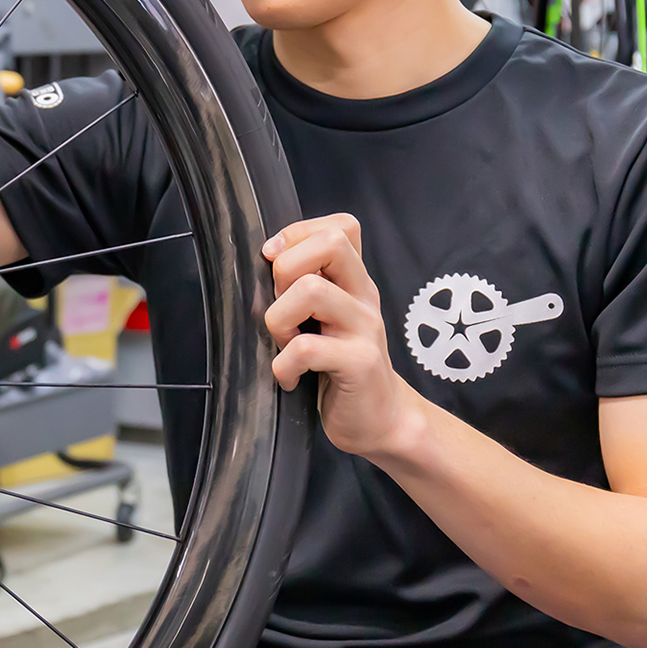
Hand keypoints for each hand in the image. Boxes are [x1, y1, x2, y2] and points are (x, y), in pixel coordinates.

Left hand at [263, 212, 423, 459]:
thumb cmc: (341, 366)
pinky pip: (306, 348)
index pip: (340, 227)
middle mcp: (364, 297)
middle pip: (330, 245)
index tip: (274, 263)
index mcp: (355, 281)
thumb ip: (307, 287)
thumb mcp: (328, 318)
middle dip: (285, 270)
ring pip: (311, 291)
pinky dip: (284, 365)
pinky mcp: (360, 364)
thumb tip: (264, 261)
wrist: (382, 419)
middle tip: (282, 309)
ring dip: (279, 319)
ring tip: (283, 345)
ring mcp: (365, 328)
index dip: (298, 234)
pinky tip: (289, 378)